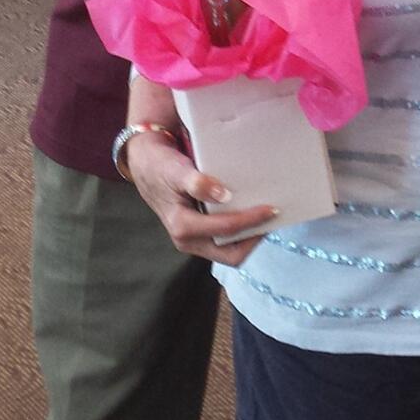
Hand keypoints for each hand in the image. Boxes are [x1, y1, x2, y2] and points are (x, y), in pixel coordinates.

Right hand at [125, 131, 273, 264]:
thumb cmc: (161, 166)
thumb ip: (197, 183)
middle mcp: (188, 240)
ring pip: (230, 250)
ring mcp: (194, 240)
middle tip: (273, 217)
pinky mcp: (200, 234)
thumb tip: (223, 195)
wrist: (147, 165)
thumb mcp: (176, 170)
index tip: (272, 208)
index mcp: (182, 227)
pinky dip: (241, 231)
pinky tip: (251, 213)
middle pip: (232, 254)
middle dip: (254, 238)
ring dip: (249, 236)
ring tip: (266, 216)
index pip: (226, 230)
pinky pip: (226, 241)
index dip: (252, 221)